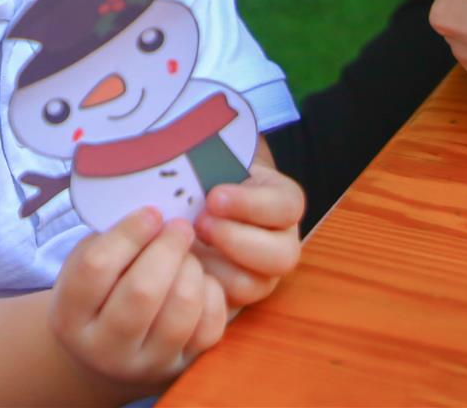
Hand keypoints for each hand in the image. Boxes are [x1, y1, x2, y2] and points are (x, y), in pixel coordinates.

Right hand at [50, 207, 227, 385]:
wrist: (106, 353)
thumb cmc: (98, 293)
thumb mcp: (86, 264)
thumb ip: (111, 239)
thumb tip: (156, 213)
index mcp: (70, 317)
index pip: (97, 267)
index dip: (129, 232)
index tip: (151, 213)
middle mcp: (105, 349)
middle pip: (142, 291)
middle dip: (167, 248)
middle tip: (179, 227)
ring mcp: (147, 364)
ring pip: (181, 310)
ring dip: (191, 269)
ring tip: (187, 255)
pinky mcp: (182, 368)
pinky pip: (209, 328)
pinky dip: (211, 295)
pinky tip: (200, 280)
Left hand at [191, 163, 303, 308]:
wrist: (190, 200)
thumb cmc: (203, 176)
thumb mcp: (212, 161)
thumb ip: (208, 164)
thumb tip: (184, 167)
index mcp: (283, 203)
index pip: (286, 206)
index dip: (250, 204)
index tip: (214, 197)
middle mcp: (280, 242)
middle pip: (282, 255)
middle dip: (236, 240)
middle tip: (200, 224)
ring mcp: (261, 275)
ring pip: (255, 285)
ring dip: (217, 268)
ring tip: (186, 247)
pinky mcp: (235, 298)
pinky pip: (226, 305)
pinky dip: (201, 290)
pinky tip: (179, 270)